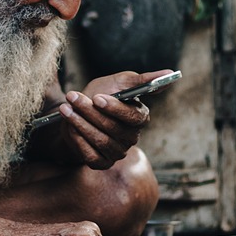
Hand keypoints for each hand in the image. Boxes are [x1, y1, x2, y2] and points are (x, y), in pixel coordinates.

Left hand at [56, 70, 172, 168]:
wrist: (76, 114)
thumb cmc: (100, 95)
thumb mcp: (118, 82)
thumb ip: (142, 80)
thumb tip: (169, 72)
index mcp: (139, 117)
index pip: (133, 117)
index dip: (115, 108)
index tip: (97, 98)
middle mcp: (131, 137)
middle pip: (113, 128)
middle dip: (89, 112)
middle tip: (72, 97)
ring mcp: (118, 152)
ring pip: (101, 141)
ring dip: (80, 123)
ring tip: (66, 109)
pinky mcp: (103, 163)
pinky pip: (92, 156)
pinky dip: (78, 140)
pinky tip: (70, 127)